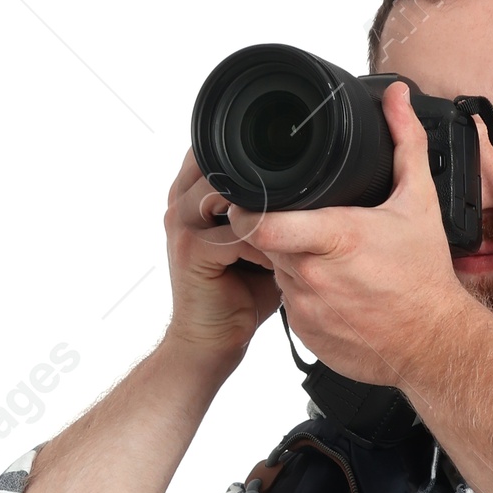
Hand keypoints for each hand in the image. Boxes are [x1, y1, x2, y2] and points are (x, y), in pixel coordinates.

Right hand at [165, 148, 282, 367]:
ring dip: (268, 210)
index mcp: (191, 193)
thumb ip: (269, 211)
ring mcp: (182, 224)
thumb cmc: (237, 294)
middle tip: (302, 197)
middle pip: (225, 164)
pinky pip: (237, 233)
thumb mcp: (257, 242)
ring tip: (293, 228)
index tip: (291, 168)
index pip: (218, 151)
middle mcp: (181, 201)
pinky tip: (282, 258)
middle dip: (265, 181)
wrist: (209, 341)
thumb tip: (312, 190)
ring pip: (232, 193)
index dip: (253, 156)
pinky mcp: (193, 250)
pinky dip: (265, 243)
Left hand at [227, 81, 467, 385]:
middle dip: (281, 231)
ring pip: (279, 273)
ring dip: (293, 264)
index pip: (262, 222)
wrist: (435, 345)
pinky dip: (306, 296)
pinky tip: (335, 293)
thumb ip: (403, 142)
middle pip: (268, 242)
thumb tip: (395, 97)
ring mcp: (308, 310)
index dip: (249, 209)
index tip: (252, 200)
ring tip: (330, 262)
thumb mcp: (419, 202)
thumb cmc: (425, 277)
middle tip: (308, 227)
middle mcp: (314, 276)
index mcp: (334, 238)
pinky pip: (291, 307)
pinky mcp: (308, 337)